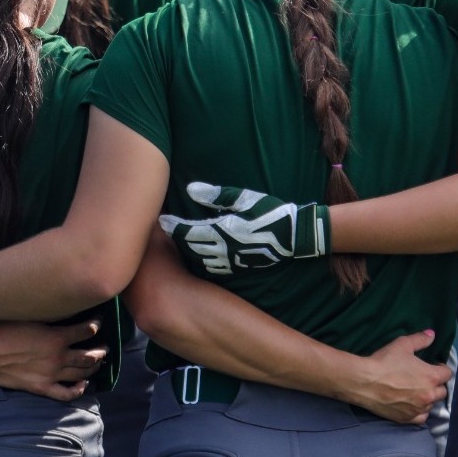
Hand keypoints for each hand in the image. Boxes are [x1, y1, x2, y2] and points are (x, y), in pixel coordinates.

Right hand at [0, 320, 108, 401]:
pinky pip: (66, 393)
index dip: (96, 325)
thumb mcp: (27, 314)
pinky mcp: (41, 387)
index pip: (87, 329)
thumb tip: (60, 307)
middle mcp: (58, 357)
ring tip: (98, 363)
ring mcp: (51, 374)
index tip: (99, 321)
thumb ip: (47, 315)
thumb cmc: (1, 329)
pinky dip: (78, 390)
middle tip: (105, 346)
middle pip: (89, 355)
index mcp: (57, 337)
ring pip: (81, 373)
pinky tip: (84, 385)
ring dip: (93, 368)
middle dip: (100, 350)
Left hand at [158, 182, 329, 275]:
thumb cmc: (270, 212)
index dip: (173, 226)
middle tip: (162, 234)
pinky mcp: (239, 266)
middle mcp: (223, 248)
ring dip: (186, 253)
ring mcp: (231, 260)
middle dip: (175, 241)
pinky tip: (197, 259)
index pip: (188, 231)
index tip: (162, 220)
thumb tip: (190, 189)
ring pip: (201, 259)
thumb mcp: (245, 198)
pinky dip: (202, 263)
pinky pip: (215, 267)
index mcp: (222, 230)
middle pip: (190, 248)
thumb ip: (216, 195)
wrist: (294, 236)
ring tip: (175, 246)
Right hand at [331, 329, 449, 425]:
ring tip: (416, 392)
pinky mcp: (407, 418)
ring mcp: (419, 409)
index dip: (440, 368)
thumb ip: (420, 339)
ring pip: (432, 404)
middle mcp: (429, 395)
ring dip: (427, 398)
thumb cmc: (384, 361)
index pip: (447, 374)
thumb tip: (432, 334)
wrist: (364, 381)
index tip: (432, 366)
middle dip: (436, 384)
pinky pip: (421, 418)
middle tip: (424, 379)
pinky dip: (419, 412)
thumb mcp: (403, 345)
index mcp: (432, 376)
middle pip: (442, 391)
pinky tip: (413, 405)